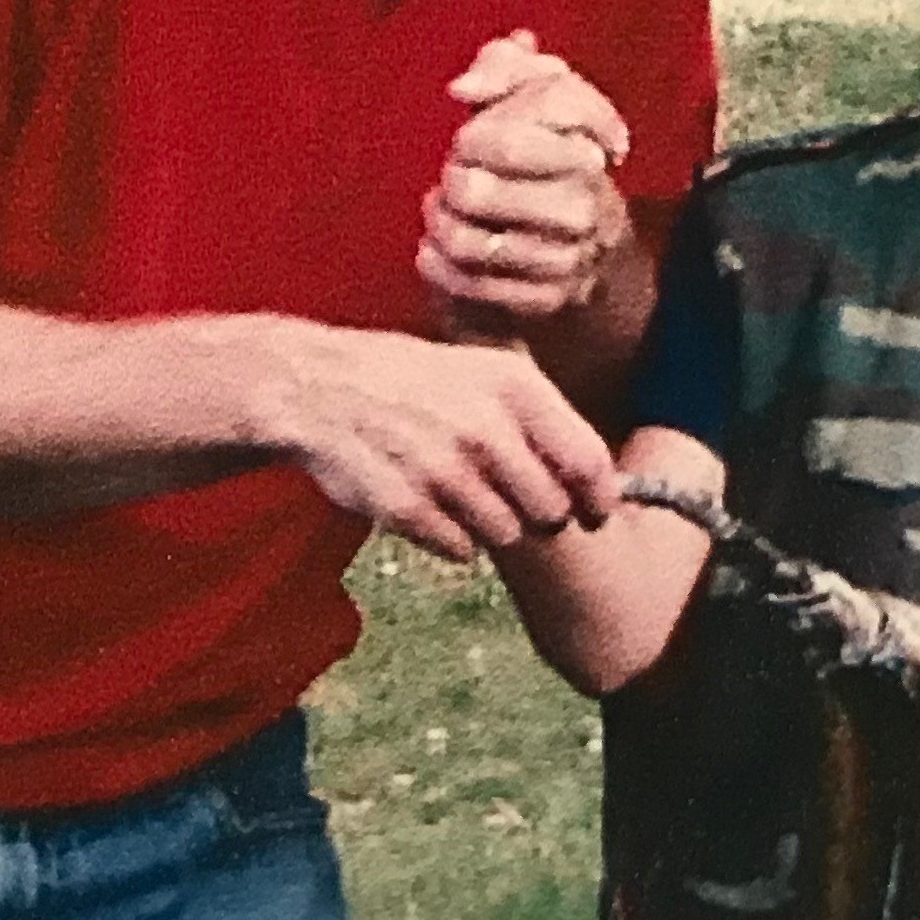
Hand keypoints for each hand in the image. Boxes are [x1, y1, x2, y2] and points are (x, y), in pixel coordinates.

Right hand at [244, 319, 620, 561]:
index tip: (596, 513)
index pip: (588, 462)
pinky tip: (429, 503)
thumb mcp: (483, 369)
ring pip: (507, 534)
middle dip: (541, 515)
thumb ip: (541, 419)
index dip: (601, 499)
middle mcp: (484, 428)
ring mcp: (444, 470)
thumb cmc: (411, 380)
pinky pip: (461, 550)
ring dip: (492, 525)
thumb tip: (601, 480)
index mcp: (513, 387)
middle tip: (514, 500)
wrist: (318, 388)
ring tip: (461, 493)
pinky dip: (451, 537)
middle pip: (552, 511)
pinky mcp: (407, 508)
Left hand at [419, 31, 634, 338]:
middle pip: (474, 192)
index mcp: (586, 144)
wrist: (581, 238)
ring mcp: (570, 256)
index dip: (472, 137)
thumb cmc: (543, 150)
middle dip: (453, 181)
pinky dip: (439, 265)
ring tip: (443, 210)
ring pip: (467, 242)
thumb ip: (501, 65)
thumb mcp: (532, 91)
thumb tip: (462, 88)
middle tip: (455, 176)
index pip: (506, 137)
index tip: (470, 139)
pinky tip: (437, 248)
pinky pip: (470, 284)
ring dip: (440, 224)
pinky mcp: (547, 299)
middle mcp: (587, 202)